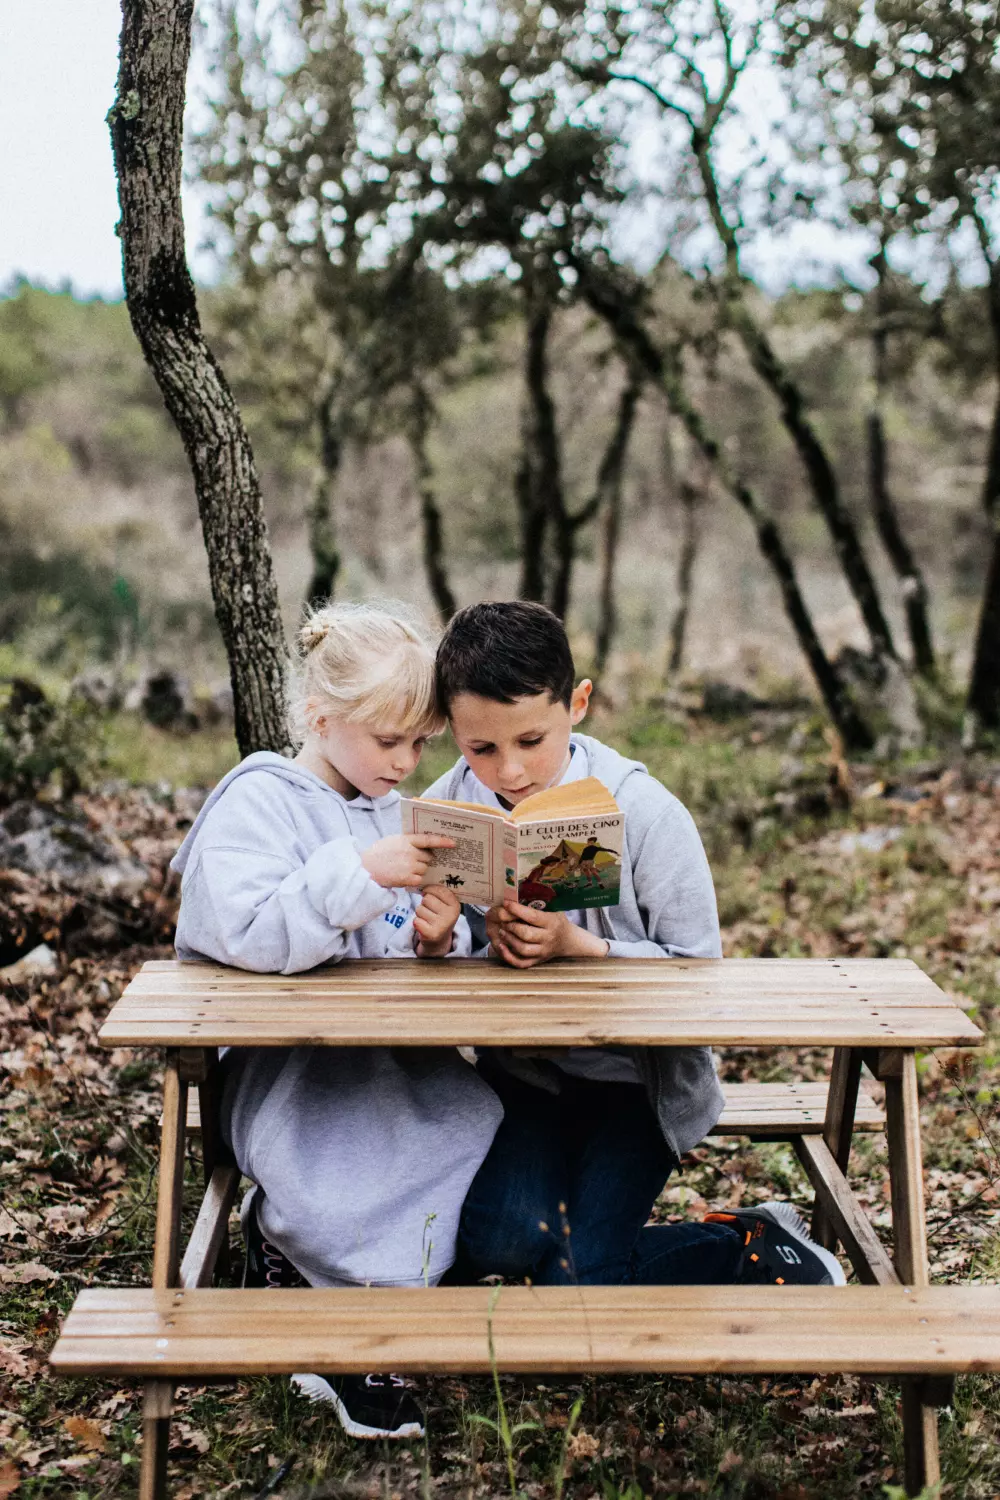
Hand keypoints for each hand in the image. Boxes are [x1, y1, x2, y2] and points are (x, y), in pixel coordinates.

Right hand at [361, 834, 454, 889]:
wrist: (365, 868)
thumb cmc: (380, 853)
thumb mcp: (394, 841)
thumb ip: (409, 842)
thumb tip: (425, 846)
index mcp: (406, 840)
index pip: (429, 839)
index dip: (442, 841)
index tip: (453, 843)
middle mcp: (410, 852)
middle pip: (428, 857)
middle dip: (424, 860)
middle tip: (412, 861)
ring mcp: (409, 865)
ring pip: (424, 869)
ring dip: (418, 870)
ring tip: (403, 869)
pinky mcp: (407, 878)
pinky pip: (419, 880)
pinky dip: (414, 880)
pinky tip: (403, 876)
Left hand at [414, 884, 461, 956]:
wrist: (440, 939)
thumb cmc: (440, 916)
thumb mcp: (445, 904)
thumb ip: (439, 892)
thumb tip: (423, 878)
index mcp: (455, 905)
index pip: (439, 890)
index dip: (430, 889)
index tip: (428, 892)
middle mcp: (451, 915)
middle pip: (427, 899)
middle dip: (424, 903)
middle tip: (430, 909)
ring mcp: (441, 926)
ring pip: (420, 909)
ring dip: (420, 912)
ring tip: (428, 918)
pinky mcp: (431, 934)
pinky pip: (416, 920)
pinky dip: (417, 922)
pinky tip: (424, 926)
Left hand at [486, 900, 609, 967]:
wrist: (568, 941)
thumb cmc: (557, 921)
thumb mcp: (554, 909)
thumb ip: (539, 902)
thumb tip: (516, 889)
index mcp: (552, 923)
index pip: (532, 916)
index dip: (517, 910)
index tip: (506, 903)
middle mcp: (548, 938)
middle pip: (526, 934)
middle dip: (511, 926)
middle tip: (502, 920)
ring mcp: (543, 952)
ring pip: (522, 949)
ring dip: (508, 939)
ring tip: (502, 931)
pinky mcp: (537, 961)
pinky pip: (521, 963)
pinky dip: (509, 956)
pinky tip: (502, 946)